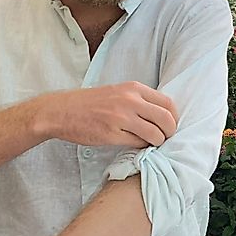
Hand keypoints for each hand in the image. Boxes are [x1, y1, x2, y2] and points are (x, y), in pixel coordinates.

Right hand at [34, 82, 178, 147]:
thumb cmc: (91, 103)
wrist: (61, 111)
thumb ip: (139, 100)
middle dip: (170, 132)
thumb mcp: (118, 92)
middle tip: (165, 138)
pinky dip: (142, 147)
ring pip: (154, 134)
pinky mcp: (111, 134)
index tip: (171, 125)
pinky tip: (138, 146)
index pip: (168, 103)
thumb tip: (162, 115)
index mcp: (134, 88)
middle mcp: (130, 100)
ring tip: (152, 144)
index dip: (174, 117)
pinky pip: (137, 143)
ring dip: (158, 142)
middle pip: (166, 119)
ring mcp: (121, 118)